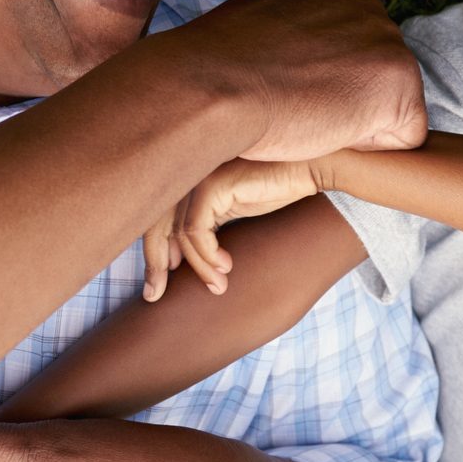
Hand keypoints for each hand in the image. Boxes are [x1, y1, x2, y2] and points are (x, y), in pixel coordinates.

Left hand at [143, 157, 326, 299]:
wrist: (310, 166)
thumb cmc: (277, 188)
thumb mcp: (232, 212)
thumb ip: (206, 229)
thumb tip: (178, 261)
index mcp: (188, 180)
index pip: (154, 220)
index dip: (152, 255)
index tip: (154, 288)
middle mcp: (187, 176)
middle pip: (155, 225)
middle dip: (155, 265)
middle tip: (155, 295)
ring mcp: (198, 177)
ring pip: (181, 234)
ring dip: (199, 267)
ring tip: (219, 286)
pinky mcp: (214, 185)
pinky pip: (197, 230)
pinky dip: (208, 255)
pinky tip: (227, 267)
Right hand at [166, 0, 424, 163]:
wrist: (211, 85)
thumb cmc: (212, 70)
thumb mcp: (247, 32)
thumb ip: (281, 39)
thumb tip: (275, 61)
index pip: (345, 53)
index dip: (319, 86)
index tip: (283, 93)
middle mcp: (363, 7)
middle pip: (374, 78)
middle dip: (345, 102)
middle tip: (294, 110)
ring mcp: (387, 41)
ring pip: (390, 107)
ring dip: (355, 124)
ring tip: (305, 119)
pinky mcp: (400, 83)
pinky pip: (405, 137)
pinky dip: (371, 149)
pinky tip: (327, 133)